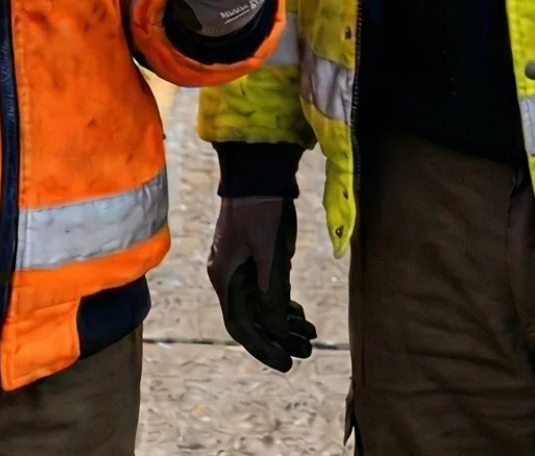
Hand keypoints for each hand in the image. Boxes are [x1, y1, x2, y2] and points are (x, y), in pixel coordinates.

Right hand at [208, 195, 315, 371]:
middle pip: (252, 319)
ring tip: (310, 335)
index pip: (241, 326)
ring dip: (284, 322)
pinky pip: (267, 290)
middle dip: (279, 338)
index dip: (263, 347)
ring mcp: (242, 266)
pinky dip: (283, 304)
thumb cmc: (261, 210)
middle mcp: (229, 276)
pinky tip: (301, 316)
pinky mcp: (254, 256)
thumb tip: (278, 331)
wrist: (259, 170)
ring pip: (261, 305)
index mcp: (225, 277)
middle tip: (307, 351)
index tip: (287, 363)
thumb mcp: (270, 254)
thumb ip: (273, 293)